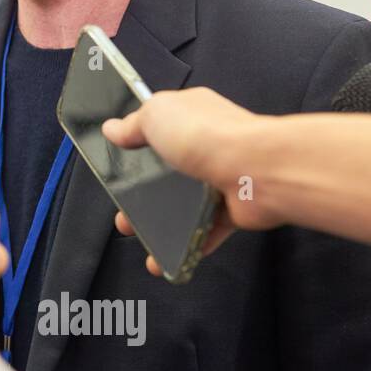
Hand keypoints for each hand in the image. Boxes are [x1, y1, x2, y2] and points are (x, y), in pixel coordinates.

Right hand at [101, 87, 276, 276]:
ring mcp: (218, 178)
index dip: (134, 147)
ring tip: (139, 237)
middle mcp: (206, 146)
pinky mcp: (230, 209)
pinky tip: (167, 256)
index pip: (156, 130)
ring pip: (182, 205)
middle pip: (165, 173)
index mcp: (188, 116)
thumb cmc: (209, 136)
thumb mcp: (156, 114)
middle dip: (140, 195)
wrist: (257, 171)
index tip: (116, 165)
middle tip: (123, 210)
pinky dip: (185, 245)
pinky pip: (203, 230)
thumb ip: (132, 123)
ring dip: (159, 223)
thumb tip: (113, 128)